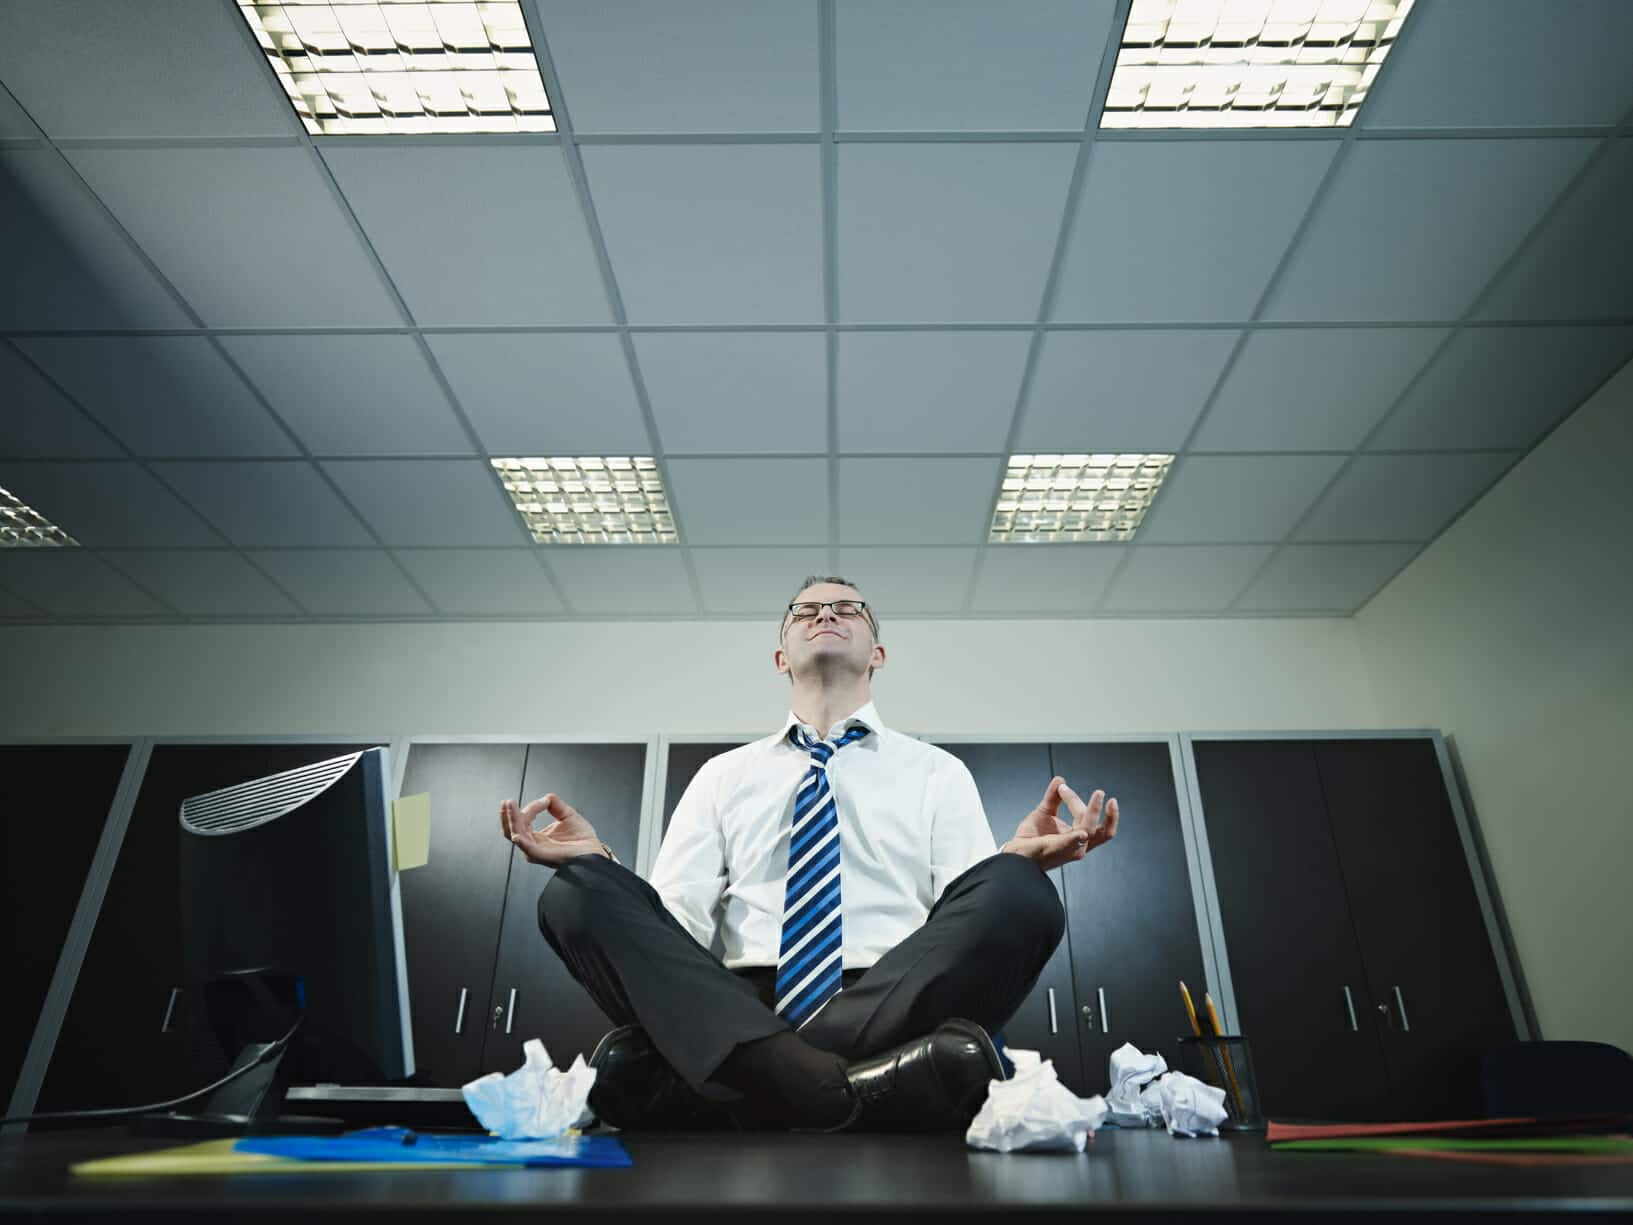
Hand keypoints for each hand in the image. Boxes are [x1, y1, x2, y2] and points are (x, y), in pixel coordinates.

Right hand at [500, 794, 605, 866]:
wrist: (594, 852)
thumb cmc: (582, 840)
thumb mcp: (568, 815)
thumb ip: (556, 805)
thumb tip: (547, 797)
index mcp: (537, 837)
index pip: (523, 821)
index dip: (530, 808)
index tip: (545, 801)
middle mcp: (534, 845)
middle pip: (511, 830)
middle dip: (508, 815)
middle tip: (507, 802)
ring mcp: (537, 851)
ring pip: (516, 835)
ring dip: (512, 819)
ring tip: (510, 806)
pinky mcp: (543, 856)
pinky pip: (528, 849)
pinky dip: (521, 841)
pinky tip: (517, 833)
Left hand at [1002, 776, 1118, 870]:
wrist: (1016, 854)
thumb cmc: (1032, 839)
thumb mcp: (1044, 812)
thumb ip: (1053, 797)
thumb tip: (1060, 780)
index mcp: (1078, 838)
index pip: (1090, 819)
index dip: (1081, 802)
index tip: (1063, 788)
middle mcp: (1078, 845)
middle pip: (1099, 829)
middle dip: (1100, 810)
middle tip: (1099, 792)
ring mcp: (1069, 849)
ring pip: (1088, 830)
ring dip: (1092, 812)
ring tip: (1098, 796)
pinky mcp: (1057, 850)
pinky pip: (1071, 844)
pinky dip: (1076, 838)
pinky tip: (1081, 833)